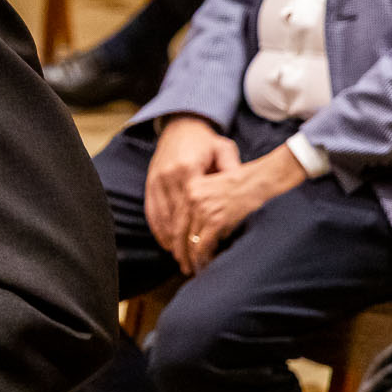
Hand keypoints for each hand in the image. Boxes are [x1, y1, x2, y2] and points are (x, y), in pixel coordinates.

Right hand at [145, 116, 239, 271]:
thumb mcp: (225, 150)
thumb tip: (242, 194)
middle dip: (181, 246)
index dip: (195, 235)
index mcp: (188, 170)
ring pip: (161, 218)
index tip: (203, 254)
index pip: (190, 211)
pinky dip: (157, 228)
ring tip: (180, 260)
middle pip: (174, 219)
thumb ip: (232, 171)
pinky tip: (165, 242)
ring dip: (169, 241)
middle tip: (190, 266)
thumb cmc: (206, 141)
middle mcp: (168, 177)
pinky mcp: (149, 182)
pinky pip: (150, 210)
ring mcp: (156, 180)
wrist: (179, 125)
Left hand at [183, 146, 306, 270]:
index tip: (176, 250)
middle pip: (178, 231)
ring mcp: (203, 209)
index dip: (174, 238)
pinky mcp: (216, 219)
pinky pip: (203, 244)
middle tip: (183, 265)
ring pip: (190, 240)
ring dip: (192, 257)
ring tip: (194, 268)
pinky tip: (206, 264)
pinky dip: (204, 257)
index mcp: (189, 188)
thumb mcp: (214, 187)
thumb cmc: (243, 185)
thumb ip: (200, 204)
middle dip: (180, 252)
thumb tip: (193, 233)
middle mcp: (192, 197)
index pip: (175, 218)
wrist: (262, 180)